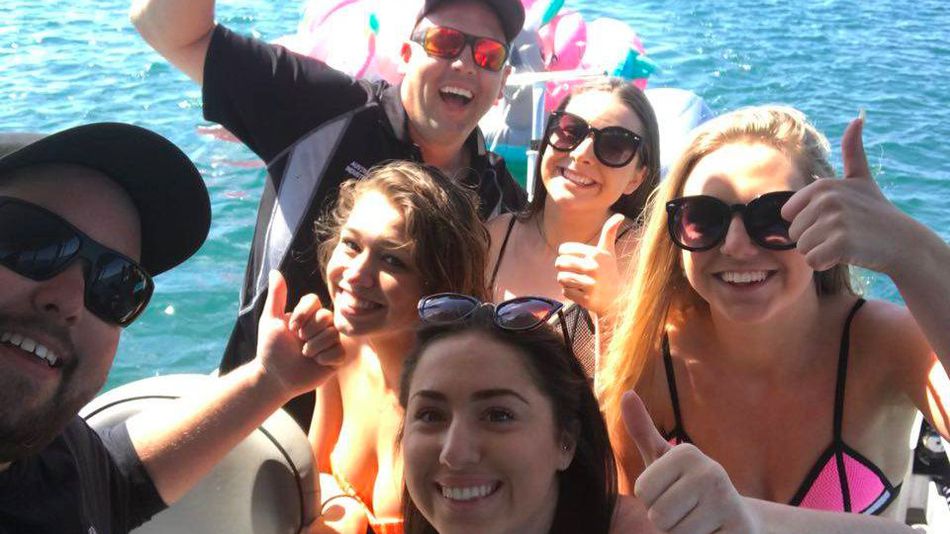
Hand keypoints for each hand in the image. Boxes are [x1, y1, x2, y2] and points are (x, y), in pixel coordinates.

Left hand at [255, 270, 344, 397]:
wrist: (275, 376)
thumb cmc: (271, 348)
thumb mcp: (270, 319)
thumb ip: (277, 296)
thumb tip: (275, 271)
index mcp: (308, 314)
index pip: (314, 300)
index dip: (303, 314)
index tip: (291, 327)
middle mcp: (322, 326)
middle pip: (325, 317)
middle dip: (308, 332)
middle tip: (298, 343)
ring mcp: (331, 342)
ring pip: (332, 335)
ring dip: (313, 347)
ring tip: (304, 355)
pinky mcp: (336, 359)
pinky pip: (339, 352)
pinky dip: (323, 358)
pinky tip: (315, 363)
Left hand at [555, 213, 624, 315]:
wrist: (617, 299)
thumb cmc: (608, 272)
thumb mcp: (609, 252)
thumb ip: (609, 233)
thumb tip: (619, 215)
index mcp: (596, 254)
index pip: (564, 249)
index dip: (564, 254)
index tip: (572, 258)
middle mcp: (594, 268)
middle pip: (559, 263)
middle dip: (562, 268)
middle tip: (571, 271)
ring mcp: (590, 284)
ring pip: (561, 278)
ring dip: (565, 281)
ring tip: (576, 281)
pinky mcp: (587, 299)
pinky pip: (565, 292)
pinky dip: (569, 292)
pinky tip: (579, 291)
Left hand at [622, 390, 758, 533]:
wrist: (738, 518)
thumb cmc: (690, 487)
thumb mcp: (664, 458)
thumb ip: (642, 430)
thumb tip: (626, 394)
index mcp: (687, 453)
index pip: (643, 491)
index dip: (652, 500)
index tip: (671, 491)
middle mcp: (710, 471)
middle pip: (658, 515)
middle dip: (667, 520)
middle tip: (687, 510)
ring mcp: (726, 501)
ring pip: (675, 533)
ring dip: (683, 533)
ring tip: (699, 521)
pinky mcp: (738, 529)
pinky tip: (712, 532)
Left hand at [782, 114, 915, 275]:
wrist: (902, 242)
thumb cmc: (875, 212)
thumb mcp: (861, 178)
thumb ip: (852, 151)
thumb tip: (857, 117)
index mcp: (822, 186)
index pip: (788, 215)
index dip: (807, 222)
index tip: (833, 219)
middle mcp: (827, 200)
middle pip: (794, 233)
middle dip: (814, 238)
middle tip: (842, 233)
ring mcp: (834, 221)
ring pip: (802, 248)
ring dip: (820, 251)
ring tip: (845, 243)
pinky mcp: (840, 243)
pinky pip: (812, 261)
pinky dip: (826, 264)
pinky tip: (846, 255)